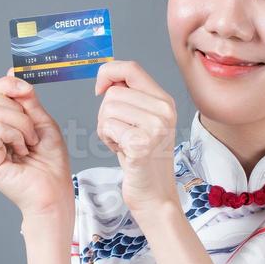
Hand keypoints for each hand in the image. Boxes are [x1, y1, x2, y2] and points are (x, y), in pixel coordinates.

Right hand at [0, 68, 72, 217]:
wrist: (55, 195)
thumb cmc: (51, 165)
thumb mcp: (42, 123)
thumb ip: (27, 101)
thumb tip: (12, 74)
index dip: (7, 85)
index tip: (26, 90)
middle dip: (17, 107)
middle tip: (32, 131)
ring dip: (22, 124)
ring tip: (30, 143)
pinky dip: (17, 133)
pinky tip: (24, 150)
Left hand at [93, 60, 179, 219]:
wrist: (154, 195)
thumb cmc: (143, 159)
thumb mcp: (143, 121)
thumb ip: (131, 97)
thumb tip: (107, 77)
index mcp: (164, 101)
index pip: (131, 68)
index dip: (108, 73)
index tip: (99, 89)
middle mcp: (164, 111)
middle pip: (114, 93)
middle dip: (106, 114)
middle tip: (120, 133)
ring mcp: (155, 127)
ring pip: (108, 109)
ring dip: (106, 128)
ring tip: (122, 143)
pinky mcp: (142, 144)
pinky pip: (108, 127)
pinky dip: (107, 140)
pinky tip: (122, 151)